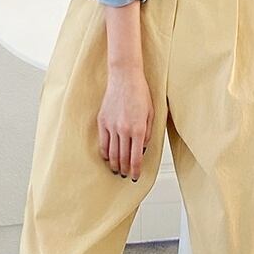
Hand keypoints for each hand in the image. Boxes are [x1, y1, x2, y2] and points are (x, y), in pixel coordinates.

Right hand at [97, 65, 153, 181]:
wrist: (125, 77)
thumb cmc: (140, 93)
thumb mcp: (151, 114)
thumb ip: (148, 133)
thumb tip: (142, 149)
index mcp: (139, 129)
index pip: (136, 158)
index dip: (136, 170)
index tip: (135, 177)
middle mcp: (124, 130)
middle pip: (123, 159)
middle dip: (125, 170)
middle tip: (126, 175)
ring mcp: (111, 126)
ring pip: (112, 153)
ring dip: (114, 165)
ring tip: (117, 170)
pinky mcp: (102, 122)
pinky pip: (102, 143)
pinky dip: (105, 153)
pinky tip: (108, 158)